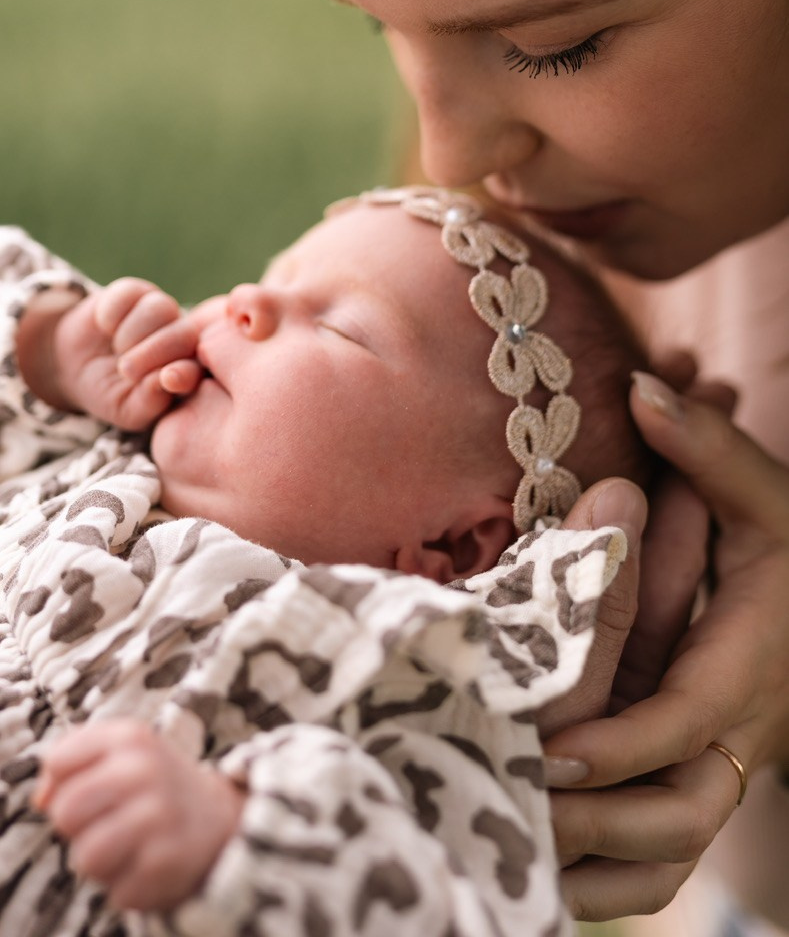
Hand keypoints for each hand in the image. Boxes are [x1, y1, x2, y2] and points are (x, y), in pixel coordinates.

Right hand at [22, 278, 204, 429]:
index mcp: (188, 369)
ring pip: (160, 309)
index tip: (169, 379)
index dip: (185, 371)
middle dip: (154, 352)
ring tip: (117, 349)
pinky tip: (106, 328)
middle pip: (185, 333)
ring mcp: (160, 311)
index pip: (197, 367)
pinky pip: (130, 294)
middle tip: (126, 370)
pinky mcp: (135, 292)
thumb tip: (164, 381)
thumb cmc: (111, 393)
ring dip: (132, 333)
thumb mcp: (126, 409)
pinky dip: (112, 314)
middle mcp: (181, 337)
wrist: (75, 366)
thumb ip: (149, 401)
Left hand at [34, 719, 244, 911]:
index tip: (87, 790)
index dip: (60, 784)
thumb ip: (67, 761)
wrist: (216, 816)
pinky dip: (127, 886)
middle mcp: (146, 770)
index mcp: (130, 737)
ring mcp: (160, 816)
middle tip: (105, 822)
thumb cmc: (149, 783)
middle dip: (75, 827)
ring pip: (85, 858)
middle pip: (65, 812)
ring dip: (98, 862)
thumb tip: (40, 800)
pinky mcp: (169, 863)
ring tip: (124, 847)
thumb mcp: (116, 751)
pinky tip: (147, 865)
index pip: (58, 762)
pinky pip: (116, 891)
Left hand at [544, 376, 788, 919]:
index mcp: (744, 665)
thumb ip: (708, 447)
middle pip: (680, 813)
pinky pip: (661, 859)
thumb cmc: (788, 554)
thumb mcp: (764, 498)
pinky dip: (609, 882)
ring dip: (597, 872)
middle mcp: (734, 731)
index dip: (622, 744)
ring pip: (669, 853)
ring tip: (512, 868)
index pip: (685, 720)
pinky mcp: (699, 784)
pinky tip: (542, 887)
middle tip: (514, 820)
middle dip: (602, 829)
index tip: (551, 752)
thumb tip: (642, 385)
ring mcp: (721, 769)